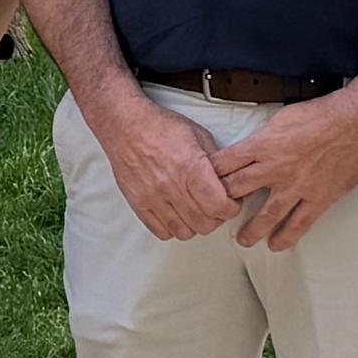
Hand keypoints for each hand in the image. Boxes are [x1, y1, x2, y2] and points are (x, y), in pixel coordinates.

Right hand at [81, 85, 244, 245]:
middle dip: (216, 218)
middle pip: (205, 224)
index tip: (230, 202)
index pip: (220, 207)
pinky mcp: (139, 203)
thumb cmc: (161, 127)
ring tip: (195, 211)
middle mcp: (172, 186)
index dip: (231, 208)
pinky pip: (161, 231)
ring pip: (185, 232)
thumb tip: (229, 180)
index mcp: (191, 168)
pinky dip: (172, 228)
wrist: (126, 126)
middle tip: (215, 206)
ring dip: (194, 225)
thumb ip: (216, 162)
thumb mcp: (199, 135)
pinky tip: (176, 214)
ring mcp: (153, 197)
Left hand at [209, 87, 357, 254]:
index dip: (210, 175)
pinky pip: (299, 224)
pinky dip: (286, 237)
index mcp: (263, 145)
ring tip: (242, 240)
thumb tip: (253, 148)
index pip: (224, 164)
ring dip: (251, 230)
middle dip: (222, 204)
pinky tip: (276, 245)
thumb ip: (265, 138)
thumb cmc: (322, 113)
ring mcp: (296, 186)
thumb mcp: (281, 118)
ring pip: (266, 215)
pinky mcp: (319, 198)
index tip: (202, 184)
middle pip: (237, 191)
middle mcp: (274, 168)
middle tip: (216, 216)